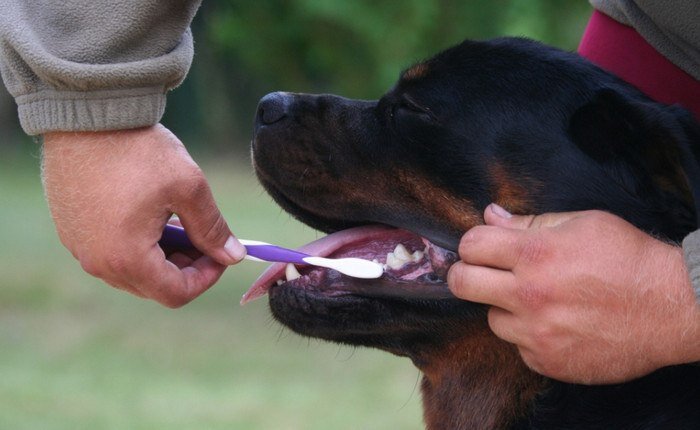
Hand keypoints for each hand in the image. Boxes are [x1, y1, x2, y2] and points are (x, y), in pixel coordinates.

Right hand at [42, 124, 245, 306]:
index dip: (206, 278)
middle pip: (153, 286)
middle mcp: (97, 262)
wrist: (88, 113)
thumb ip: (212, 229)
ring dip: (162, 255)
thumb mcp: (189, 188)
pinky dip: (137, 243)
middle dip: (185, 267)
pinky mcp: (71, 231)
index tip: (220, 253)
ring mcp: (79, 247)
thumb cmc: (139, 149)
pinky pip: (110, 252)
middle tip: (203, 236)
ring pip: (132, 271)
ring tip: (178, 220)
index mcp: (127, 258)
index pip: (176, 294)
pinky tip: (151, 213)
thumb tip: (232, 256)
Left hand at [448, 204, 699, 383]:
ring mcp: (537, 333)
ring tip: (539, 301)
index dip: (473, 243)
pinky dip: (530, 336)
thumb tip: (490, 215)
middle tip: (479, 274)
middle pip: (462, 284)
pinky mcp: (547, 362)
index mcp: (535, 255)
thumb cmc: (630, 258)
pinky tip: (557, 325)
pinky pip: (518, 347)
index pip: (470, 245)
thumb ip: (529, 222)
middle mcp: (530, 295)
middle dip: (465, 274)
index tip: (482, 248)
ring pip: (491, 319)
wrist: (673, 307)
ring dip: (506, 309)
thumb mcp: (583, 223)